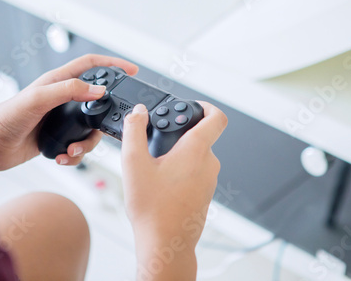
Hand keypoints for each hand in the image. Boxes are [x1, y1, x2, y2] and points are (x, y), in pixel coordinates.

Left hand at [0, 54, 137, 170]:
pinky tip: (63, 157)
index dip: (113, 65)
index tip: (132, 70)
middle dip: (106, 114)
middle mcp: (63, 99)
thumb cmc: (5, 117)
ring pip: (91, 129)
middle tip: (114, 123)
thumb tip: (99, 90)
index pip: (91, 65)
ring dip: (88, 142)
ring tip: (73, 149)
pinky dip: (76, 154)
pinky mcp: (59, 138)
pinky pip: (79, 146)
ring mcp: (62, 120)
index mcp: (58, 81)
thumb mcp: (38, 98)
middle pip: (97, 101)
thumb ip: (69, 91)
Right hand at [121, 102, 226, 280]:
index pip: (216, 117)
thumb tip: (138, 112)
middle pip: (201, 135)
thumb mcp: (134, 164)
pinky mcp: (205, 193)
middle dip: (179, 134)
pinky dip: (181, 170)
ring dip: (179, 154)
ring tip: (155, 166)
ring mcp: (209, 180)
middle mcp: (209, 163)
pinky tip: (161, 183)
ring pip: (196, 155)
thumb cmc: (153, 209)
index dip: (205, 105)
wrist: (166, 244)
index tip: (191, 105)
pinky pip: (196, 171)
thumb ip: (134, 131)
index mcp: (196, 150)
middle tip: (157, 141)